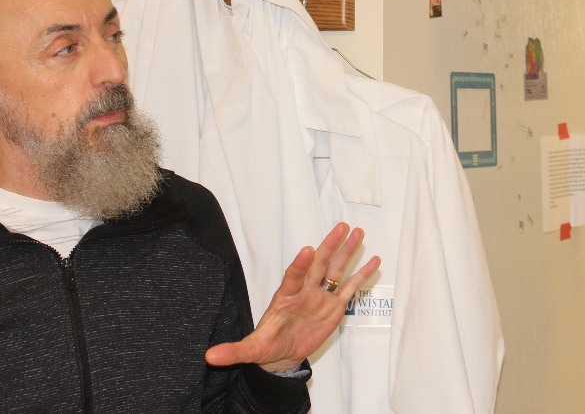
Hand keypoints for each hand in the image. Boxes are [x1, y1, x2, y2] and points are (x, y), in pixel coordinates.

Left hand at [205, 223, 380, 371]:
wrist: (282, 354)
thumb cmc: (267, 346)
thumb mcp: (251, 350)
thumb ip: (234, 351)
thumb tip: (210, 357)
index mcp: (286, 297)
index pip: (294, 277)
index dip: (300, 265)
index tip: (306, 250)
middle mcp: (306, 291)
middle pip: (319, 264)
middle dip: (330, 246)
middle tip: (341, 227)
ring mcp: (321, 296)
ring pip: (336, 270)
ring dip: (347, 252)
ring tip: (358, 233)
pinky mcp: (334, 306)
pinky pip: (350, 288)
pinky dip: (361, 275)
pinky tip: (373, 261)